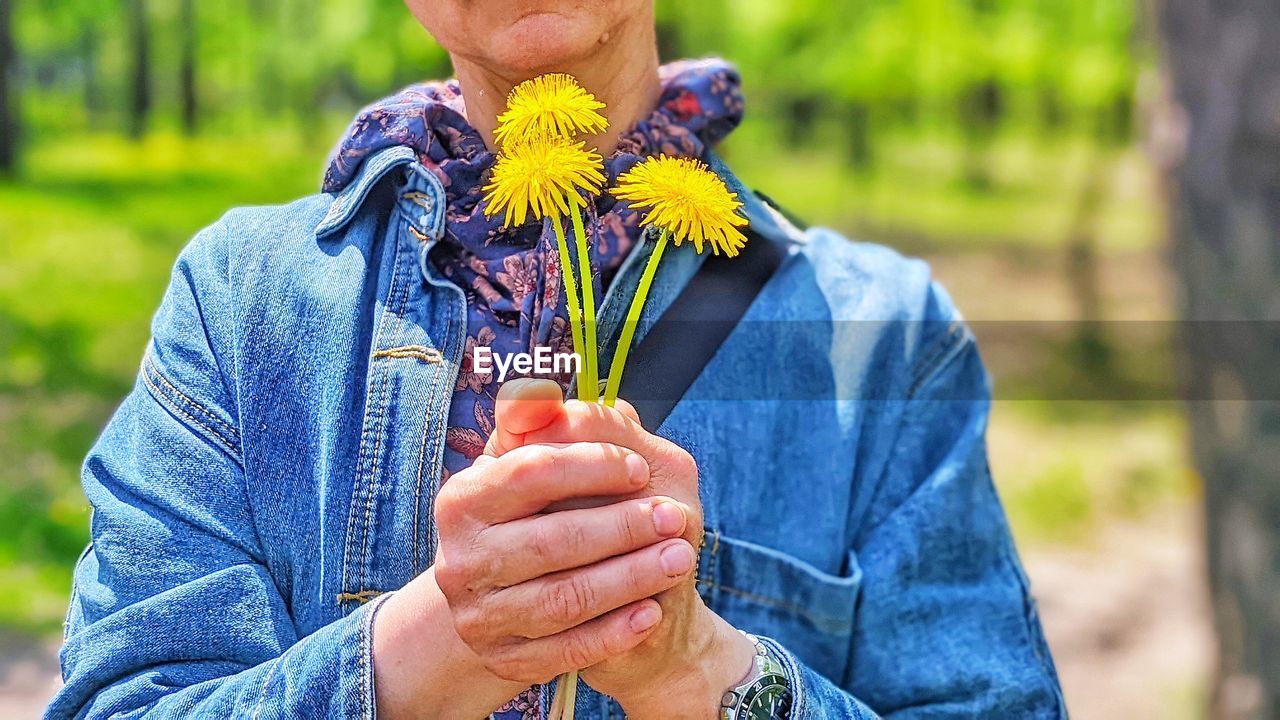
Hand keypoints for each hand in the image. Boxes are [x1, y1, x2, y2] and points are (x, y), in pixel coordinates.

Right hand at [486, 379, 757, 718]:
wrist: (522, 603)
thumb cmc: (543, 517)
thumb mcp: (548, 468)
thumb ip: (558, 428)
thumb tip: (544, 393)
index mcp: (464, 498)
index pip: (529, 472)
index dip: (591, 467)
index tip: (640, 469)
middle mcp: (461, 558)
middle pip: (549, 541)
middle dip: (622, 528)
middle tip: (677, 518)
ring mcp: (478, 616)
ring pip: (562, 599)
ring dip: (630, 578)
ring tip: (679, 559)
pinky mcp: (505, 659)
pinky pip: (566, 650)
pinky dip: (614, 631)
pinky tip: (652, 611)